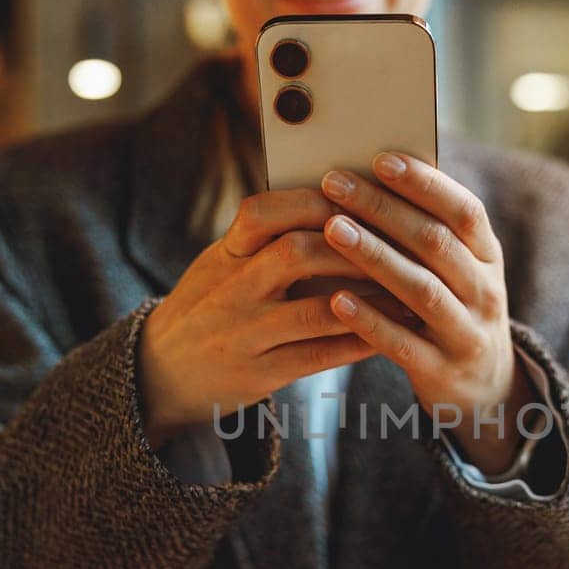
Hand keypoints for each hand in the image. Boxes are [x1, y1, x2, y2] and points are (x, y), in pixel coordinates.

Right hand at [136, 188, 409, 448]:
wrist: (158, 374)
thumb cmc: (209, 308)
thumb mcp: (221, 264)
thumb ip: (265, 239)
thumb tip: (337, 205)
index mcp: (224, 254)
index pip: (262, 212)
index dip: (313, 200)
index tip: (360, 194)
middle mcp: (231, 290)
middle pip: (296, 254)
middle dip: (354, 247)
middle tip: (400, 244)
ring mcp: (245, 335)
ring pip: (315, 310)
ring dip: (369, 300)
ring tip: (409, 292)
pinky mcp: (259, 374)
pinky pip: (318, 356)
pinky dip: (358, 342)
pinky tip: (390, 334)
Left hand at [319, 153, 534, 473]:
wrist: (484, 387)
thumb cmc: (453, 309)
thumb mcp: (458, 269)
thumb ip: (427, 232)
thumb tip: (373, 176)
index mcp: (487, 256)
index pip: (464, 211)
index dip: (425, 184)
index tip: (380, 159)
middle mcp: (485, 291)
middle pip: (436, 243)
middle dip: (384, 210)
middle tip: (335, 184)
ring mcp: (467, 333)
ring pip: (421, 289)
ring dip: (374, 256)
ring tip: (331, 229)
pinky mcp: (442, 371)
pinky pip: (404, 343)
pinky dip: (370, 320)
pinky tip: (336, 299)